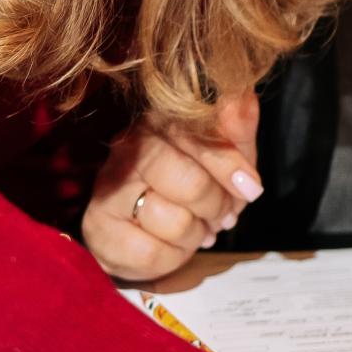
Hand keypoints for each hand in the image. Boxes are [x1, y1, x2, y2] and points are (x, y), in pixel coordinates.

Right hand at [83, 89, 261, 283]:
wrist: (136, 228)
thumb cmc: (185, 185)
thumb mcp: (221, 153)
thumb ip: (235, 127)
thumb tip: (242, 94)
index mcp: (159, 122)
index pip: (197, 137)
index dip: (229, 166)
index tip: (251, 188)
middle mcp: (127, 149)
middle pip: (189, 183)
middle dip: (216, 205)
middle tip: (221, 214)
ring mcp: (108, 189)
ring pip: (174, 221)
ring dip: (195, 233)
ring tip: (193, 228)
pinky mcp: (100, 229)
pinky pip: (153, 252)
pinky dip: (172, 256)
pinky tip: (169, 244)